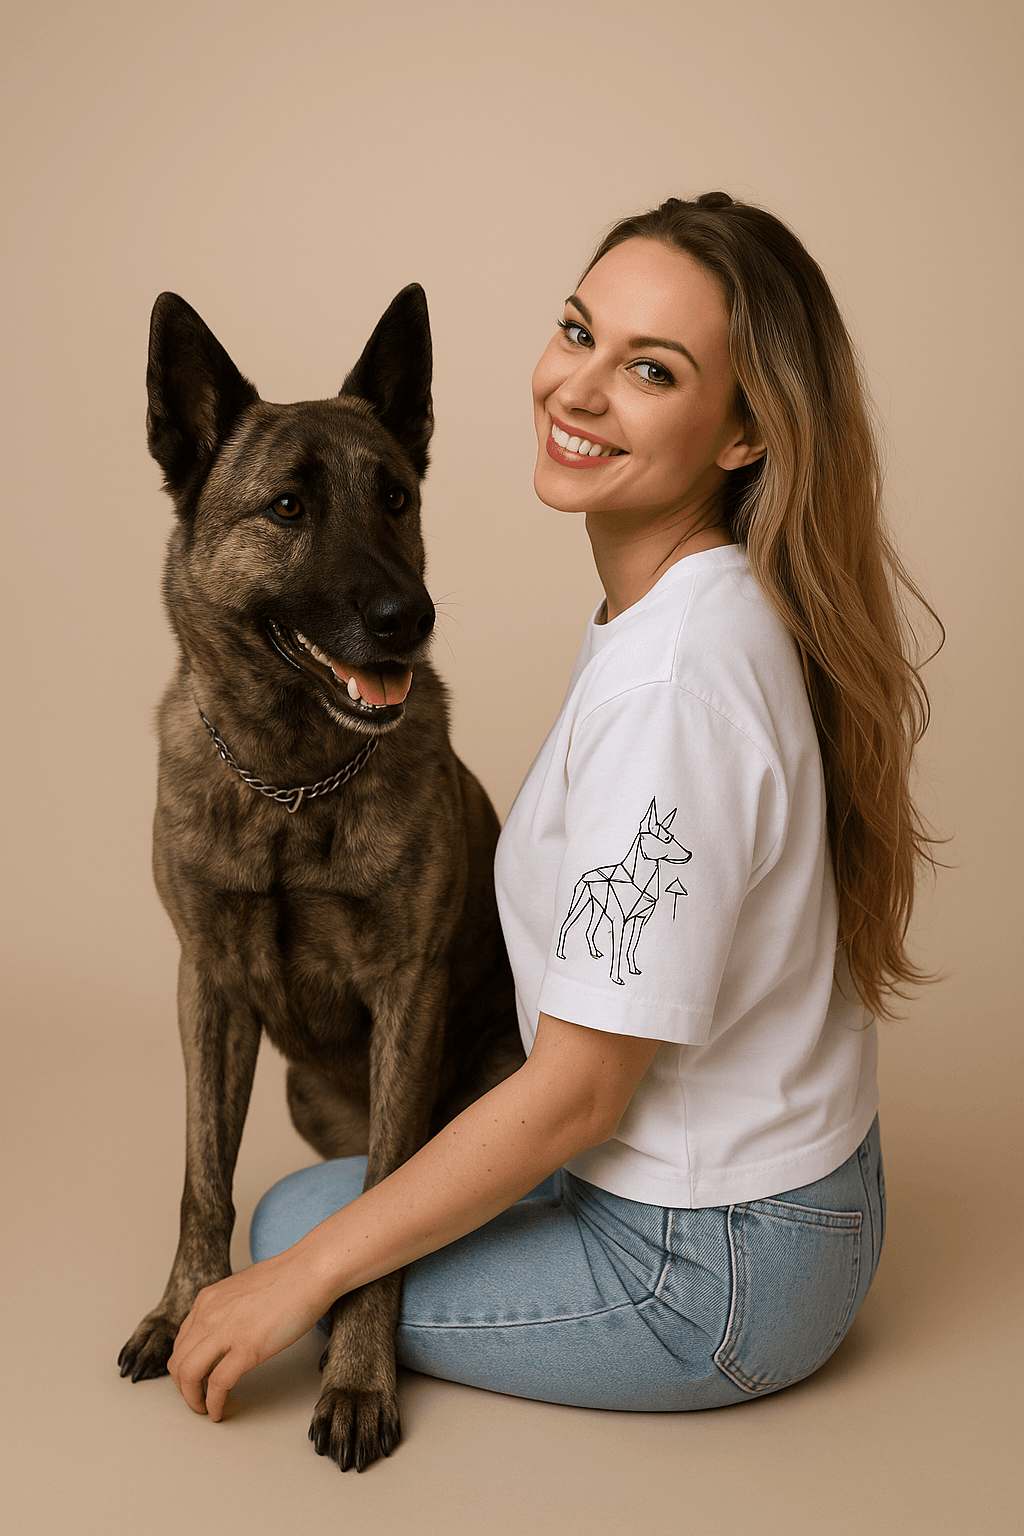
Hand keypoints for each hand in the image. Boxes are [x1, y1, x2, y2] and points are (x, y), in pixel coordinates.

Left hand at [168, 1248, 327, 1420]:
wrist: (310, 1271)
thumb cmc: (288, 1278)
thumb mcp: (242, 1290)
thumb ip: (227, 1310)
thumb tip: (228, 1331)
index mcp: (208, 1300)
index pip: (181, 1341)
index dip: (184, 1365)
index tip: (193, 1378)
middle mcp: (208, 1314)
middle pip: (178, 1361)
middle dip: (184, 1387)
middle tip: (196, 1398)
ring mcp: (225, 1332)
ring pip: (189, 1375)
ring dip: (193, 1398)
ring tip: (204, 1409)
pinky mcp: (246, 1349)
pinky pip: (217, 1385)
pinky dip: (214, 1404)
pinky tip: (220, 1411)